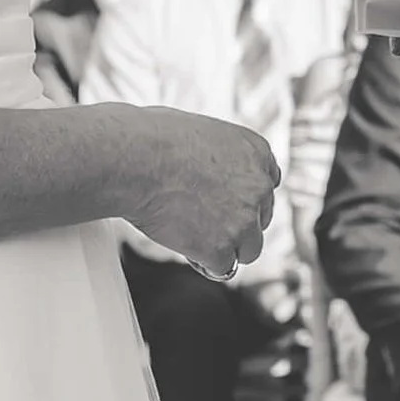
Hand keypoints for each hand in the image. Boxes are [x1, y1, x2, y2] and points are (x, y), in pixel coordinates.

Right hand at [116, 109, 280, 280]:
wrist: (133, 160)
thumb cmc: (153, 139)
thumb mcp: (202, 133)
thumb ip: (221, 156)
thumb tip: (210, 172)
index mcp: (256, 152)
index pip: (266, 186)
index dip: (243, 198)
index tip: (225, 202)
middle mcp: (258, 186)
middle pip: (260, 220)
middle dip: (236, 224)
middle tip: (204, 220)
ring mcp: (243, 220)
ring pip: (248, 249)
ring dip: (226, 247)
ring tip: (194, 237)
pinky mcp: (222, 248)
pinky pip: (222, 267)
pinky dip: (204, 261)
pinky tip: (184, 246)